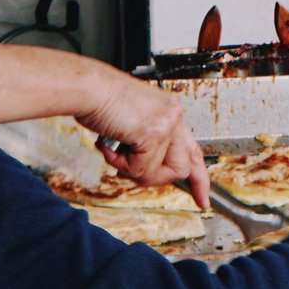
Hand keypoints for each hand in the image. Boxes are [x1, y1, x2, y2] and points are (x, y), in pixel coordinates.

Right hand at [79, 68, 209, 207]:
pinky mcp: (153, 133)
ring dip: (134, 170)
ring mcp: (166, 124)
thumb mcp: (132, 124)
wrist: (86, 89)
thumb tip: (148, 170)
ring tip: (115, 151)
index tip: (202, 199)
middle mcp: (173, 115)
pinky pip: (142, 168)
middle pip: (183, 168)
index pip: (193, 150)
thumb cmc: (100, 102)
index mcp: (170, 112)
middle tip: (129, 171)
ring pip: (163, 172)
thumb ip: (148, 144)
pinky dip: (121, 164)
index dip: (199, 179)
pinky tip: (109, 146)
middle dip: (156, 178)